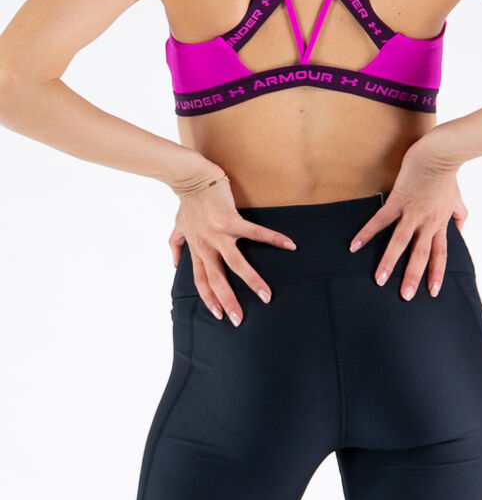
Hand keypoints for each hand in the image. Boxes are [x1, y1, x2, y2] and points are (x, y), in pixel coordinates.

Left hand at [168, 171, 296, 326]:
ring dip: (252, 281)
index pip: (201, 281)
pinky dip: (273, 239)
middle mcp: (206, 246)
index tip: (219, 315)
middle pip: (217, 279)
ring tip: (267, 295)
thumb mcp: (177, 226)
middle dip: (228, 301)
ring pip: (236, 264)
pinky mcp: (231, 220)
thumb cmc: (188, 201)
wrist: (191, 178)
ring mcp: (219, 234)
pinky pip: (255, 233)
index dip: (209, 299)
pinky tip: (290, 245)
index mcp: (197, 249)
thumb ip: (175, 245)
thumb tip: (174, 263)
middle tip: (239, 320)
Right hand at [349, 139, 467, 299]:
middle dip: (413, 276)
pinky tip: (354, 246)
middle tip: (405, 296)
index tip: (432, 292)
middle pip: (420, 254)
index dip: (436, 273)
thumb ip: (460, 216)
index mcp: (440, 223)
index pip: (440, 254)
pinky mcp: (398, 200)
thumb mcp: (458, 199)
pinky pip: (380, 220)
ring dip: (389, 261)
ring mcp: (412, 212)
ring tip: (379, 279)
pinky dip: (367, 233)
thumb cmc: (447, 175)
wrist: (439, 155)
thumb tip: (460, 229)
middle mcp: (427, 222)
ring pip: (400, 242)